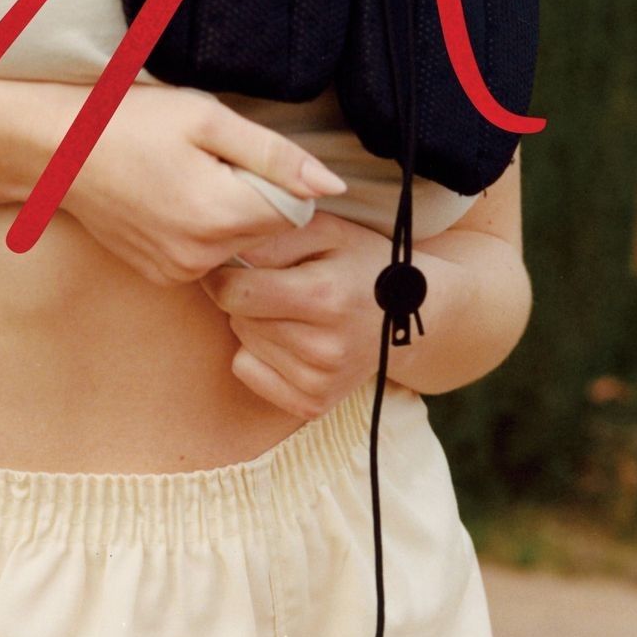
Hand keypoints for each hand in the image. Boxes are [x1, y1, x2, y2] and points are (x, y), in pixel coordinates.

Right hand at [60, 81, 346, 286]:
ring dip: (226, 214)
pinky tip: (168, 198)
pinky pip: (207, 255)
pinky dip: (201, 230)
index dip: (275, 177)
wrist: (59, 150)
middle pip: (267, 231)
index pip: (295, 211)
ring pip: (238, 245)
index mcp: (219, 215)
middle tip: (206, 160)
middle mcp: (202, 256)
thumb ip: (276, 156)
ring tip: (182, 176)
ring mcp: (178, 272)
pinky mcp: (162, 276)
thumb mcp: (208, 120)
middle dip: (252, 196)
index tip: (237, 154)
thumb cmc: (132, 122)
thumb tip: (333, 186)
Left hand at [198, 213, 399, 420]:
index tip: (232, 262)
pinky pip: (246, 372)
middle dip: (244, 295)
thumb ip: (277, 237)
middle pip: (237, 316)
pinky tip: (289, 340)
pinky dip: (257, 353)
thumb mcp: (328, 231)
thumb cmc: (362, 264)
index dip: (222, 273)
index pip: (235, 292)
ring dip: (253, 322)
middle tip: (275, 283)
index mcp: (324, 297)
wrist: (414, 317)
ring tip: (291, 310)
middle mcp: (322, 347)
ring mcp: (318, 381)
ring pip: (242, 342)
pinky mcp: (312, 405)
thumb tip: (228, 252)